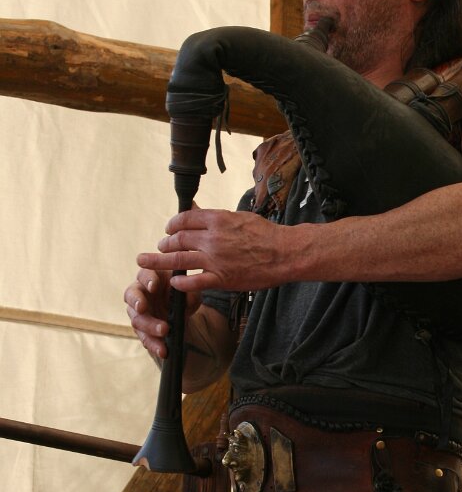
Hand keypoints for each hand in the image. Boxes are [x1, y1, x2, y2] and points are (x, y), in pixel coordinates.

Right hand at [123, 266, 200, 359]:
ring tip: (164, 331)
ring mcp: (137, 311)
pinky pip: (144, 337)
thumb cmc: (185, 294)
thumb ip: (191, 294)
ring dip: (149, 326)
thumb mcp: (193, 293)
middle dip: (137, 302)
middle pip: (132, 295)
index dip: (147, 280)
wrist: (184, 312)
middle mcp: (140, 292)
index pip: (144, 274)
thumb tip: (188, 297)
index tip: (154, 286)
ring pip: (136, 318)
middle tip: (143, 308)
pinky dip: (153, 344)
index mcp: (152, 277)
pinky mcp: (141, 328)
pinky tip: (162, 350)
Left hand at [136, 208, 297, 293]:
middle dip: (165, 242)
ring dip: (160, 261)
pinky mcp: (222, 279)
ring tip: (147, 261)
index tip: (169, 228)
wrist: (285, 253)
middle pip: (178, 239)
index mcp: (218, 220)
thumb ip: (216, 216)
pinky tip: (174, 282)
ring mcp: (215, 260)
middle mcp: (212, 239)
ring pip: (178, 260)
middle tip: (160, 246)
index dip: (173, 224)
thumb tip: (197, 210)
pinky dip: (180, 282)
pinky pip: (193, 282)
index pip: (185, 219)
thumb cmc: (266, 234)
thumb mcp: (240, 216)